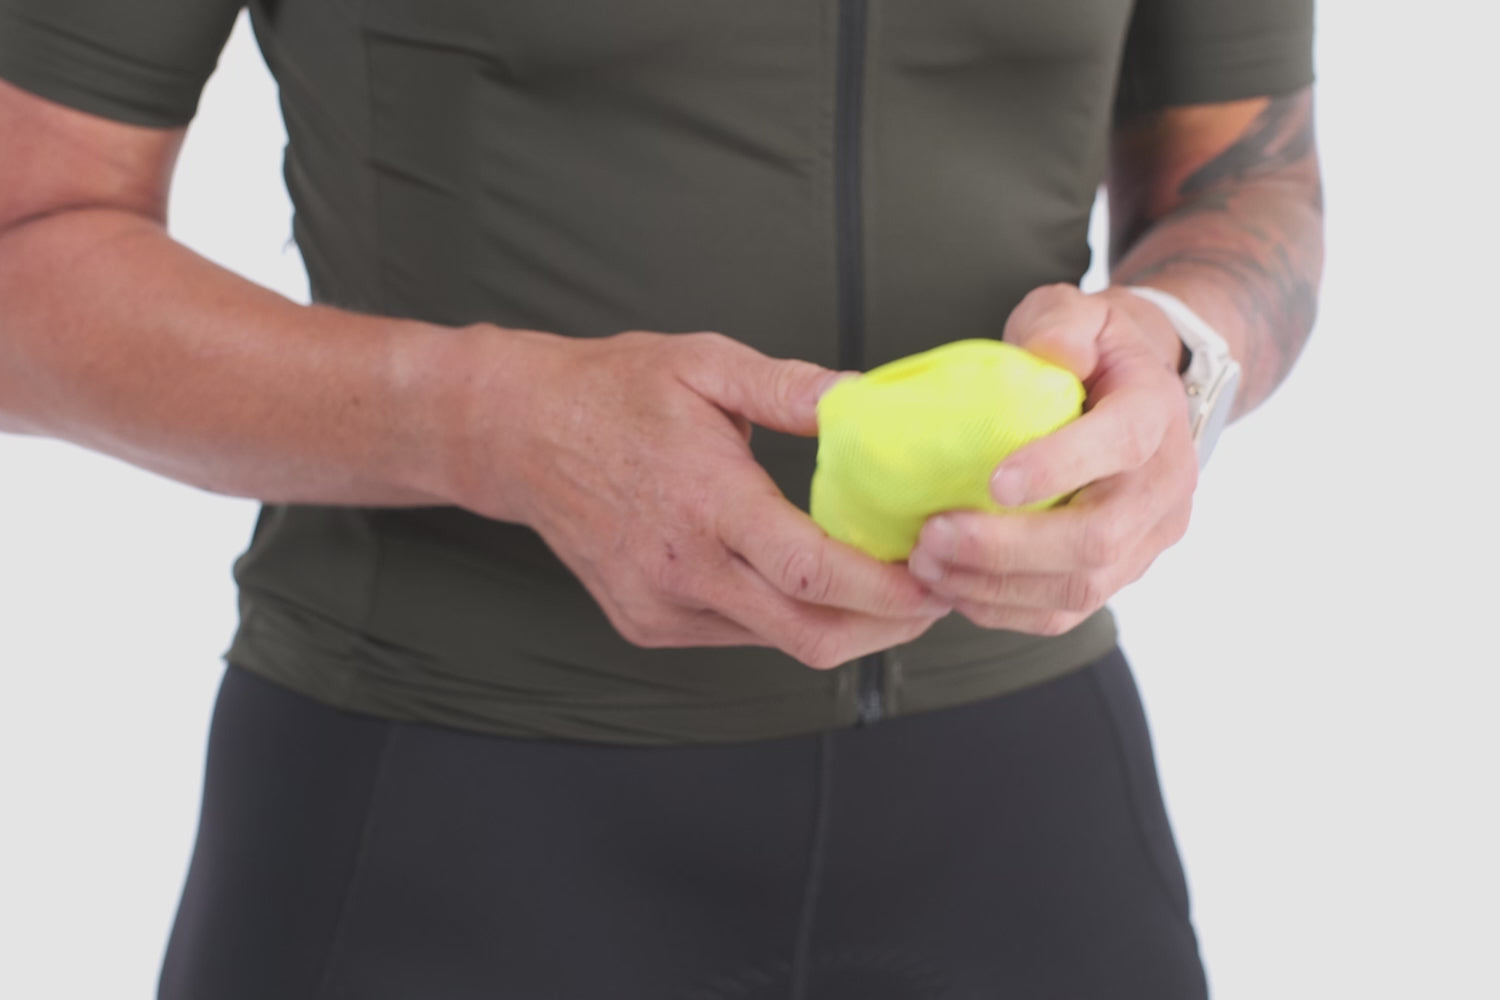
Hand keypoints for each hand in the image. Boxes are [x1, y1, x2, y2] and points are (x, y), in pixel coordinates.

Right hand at [449, 328, 949, 667]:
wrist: (518, 434)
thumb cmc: (613, 390)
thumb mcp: (704, 363)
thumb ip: (790, 387)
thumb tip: (867, 399)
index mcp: (704, 502)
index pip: (811, 572)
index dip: (886, 590)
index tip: (939, 581)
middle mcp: (682, 570)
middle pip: (808, 635)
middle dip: (887, 627)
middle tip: (936, 593)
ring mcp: (661, 606)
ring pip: (778, 643)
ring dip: (843, 623)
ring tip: (886, 583)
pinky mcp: (647, 624)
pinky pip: (740, 636)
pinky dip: (789, 617)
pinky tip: (811, 582)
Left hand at [905, 284, 1197, 634]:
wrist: (1137, 394)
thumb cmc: (1092, 350)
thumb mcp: (1079, 312)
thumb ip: (1062, 323)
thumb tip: (1051, 354)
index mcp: (1156, 413)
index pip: (1122, 444)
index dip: (1060, 466)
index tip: (993, 480)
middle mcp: (1165, 486)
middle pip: (1097, 539)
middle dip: (1007, 547)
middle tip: (932, 536)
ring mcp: (1147, 539)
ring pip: (1079, 589)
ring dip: (995, 586)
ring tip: (927, 565)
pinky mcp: (1120, 575)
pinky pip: (1065, 613)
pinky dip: (1003, 609)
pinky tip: (951, 588)